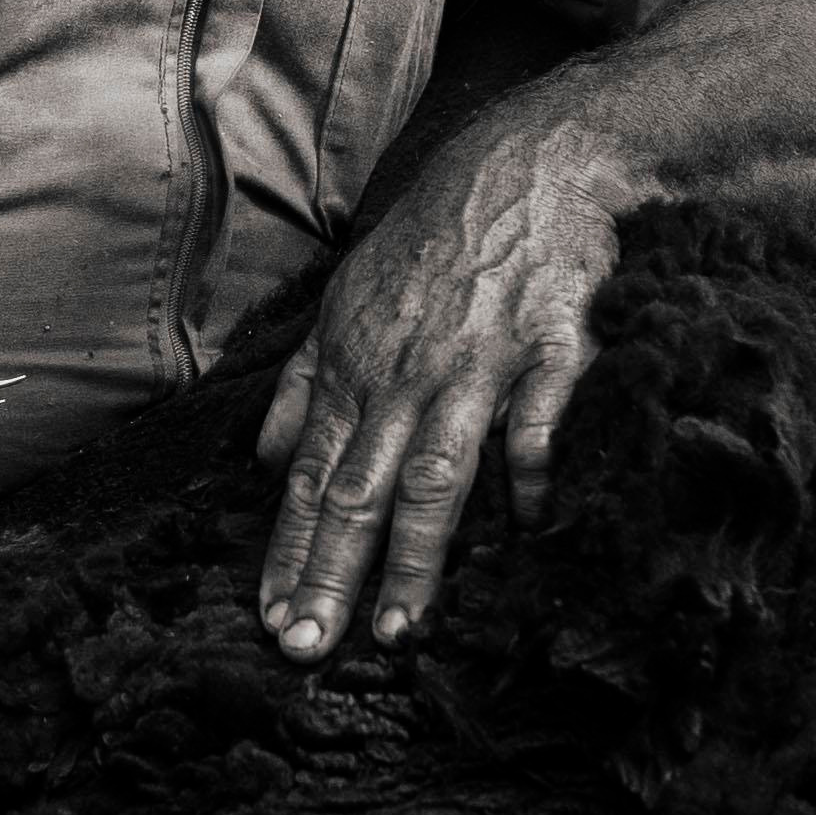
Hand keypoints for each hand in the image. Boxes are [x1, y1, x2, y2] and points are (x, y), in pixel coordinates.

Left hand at [255, 126, 620, 661]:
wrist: (528, 164)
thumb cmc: (432, 243)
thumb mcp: (344, 301)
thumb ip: (304, 385)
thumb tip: (265, 459)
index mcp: (352, 371)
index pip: (306, 478)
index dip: (286, 551)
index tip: (269, 618)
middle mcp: (404, 378)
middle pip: (358, 490)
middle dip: (328, 574)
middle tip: (305, 650)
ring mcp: (476, 366)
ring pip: (435, 475)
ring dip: (413, 557)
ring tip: (396, 631)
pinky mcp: (550, 350)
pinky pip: (535, 423)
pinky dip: (529, 474)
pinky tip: (527, 530)